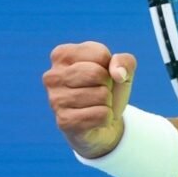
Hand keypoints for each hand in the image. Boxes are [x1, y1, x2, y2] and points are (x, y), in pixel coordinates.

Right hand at [42, 41, 135, 158]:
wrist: (103, 121)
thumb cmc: (108, 87)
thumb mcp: (122, 68)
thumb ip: (125, 61)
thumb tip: (118, 74)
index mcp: (62, 55)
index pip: (100, 55)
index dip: (110, 66)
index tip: (102, 73)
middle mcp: (52, 76)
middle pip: (97, 74)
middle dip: (108, 83)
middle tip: (100, 90)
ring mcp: (55, 100)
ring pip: (101, 95)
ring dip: (107, 101)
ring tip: (96, 104)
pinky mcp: (64, 122)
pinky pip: (100, 115)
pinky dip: (106, 117)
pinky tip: (94, 119)